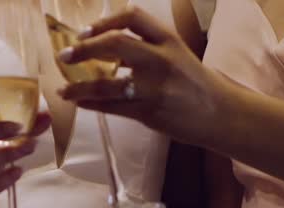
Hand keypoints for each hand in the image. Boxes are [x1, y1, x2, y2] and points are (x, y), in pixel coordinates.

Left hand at [57, 8, 225, 145]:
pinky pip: (112, 107)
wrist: (220, 113)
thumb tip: (107, 42)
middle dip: (84, 49)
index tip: (85, 31)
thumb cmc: (195, 82)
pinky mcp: (150, 111)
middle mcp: (161, 59)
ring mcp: (155, 87)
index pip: (132, 17)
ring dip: (79, 86)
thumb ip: (148, 44)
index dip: (104, 21)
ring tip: (63, 89)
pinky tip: (80, 102)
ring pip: (107, 84)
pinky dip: (92, 104)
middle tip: (65, 55)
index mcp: (168, 39)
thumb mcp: (177, 52)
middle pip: (115, 44)